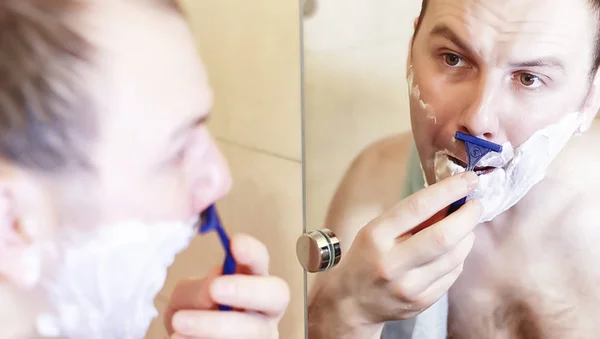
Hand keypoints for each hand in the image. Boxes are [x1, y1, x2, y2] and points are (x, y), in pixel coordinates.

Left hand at [164, 233, 289, 338]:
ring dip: (215, 325)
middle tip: (215, 289)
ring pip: (255, 330)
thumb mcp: (187, 296)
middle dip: (248, 289)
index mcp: (251, 281)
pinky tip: (180, 338)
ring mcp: (262, 335)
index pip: (261, 260)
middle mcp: (265, 308)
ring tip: (180, 323)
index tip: (235, 243)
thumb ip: (197, 290)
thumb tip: (213, 284)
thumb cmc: (192, 313)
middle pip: (277, 295)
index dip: (253, 251)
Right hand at [330, 171, 481, 324]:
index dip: (448, 190)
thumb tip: (450, 197)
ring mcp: (408, 286)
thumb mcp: (376, 229)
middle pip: (444, 236)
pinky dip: (459, 257)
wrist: (353, 302)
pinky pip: (452, 274)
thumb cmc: (366, 256)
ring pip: (454, 256)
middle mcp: (392, 262)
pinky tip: (453, 250)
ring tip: (465, 226)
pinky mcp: (421, 302)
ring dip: (467, 236)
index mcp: (376, 236)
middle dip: (468, 215)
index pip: (418, 207)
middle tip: (476, 204)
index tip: (468, 179)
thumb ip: (409, 217)